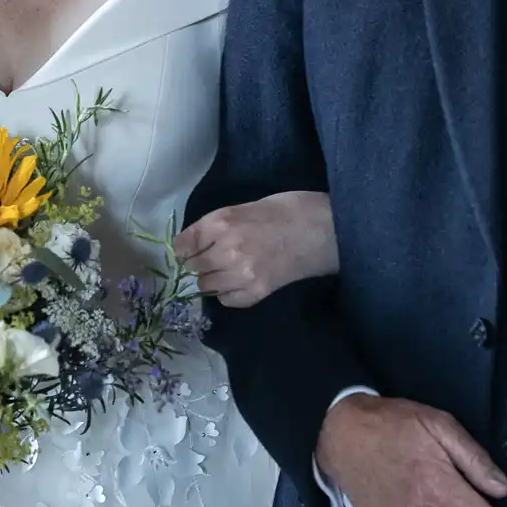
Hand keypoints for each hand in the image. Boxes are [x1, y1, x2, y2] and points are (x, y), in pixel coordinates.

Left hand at [175, 191, 337, 306]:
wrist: (324, 230)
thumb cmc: (286, 209)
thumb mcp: (244, 206)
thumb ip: (217, 225)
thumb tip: (192, 243)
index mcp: (223, 222)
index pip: (184, 243)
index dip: (183, 247)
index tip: (186, 248)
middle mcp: (227, 249)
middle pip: (193, 266)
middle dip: (197, 262)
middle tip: (210, 256)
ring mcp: (243, 274)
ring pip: (206, 285)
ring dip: (211, 278)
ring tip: (227, 268)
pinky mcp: (257, 292)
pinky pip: (227, 299)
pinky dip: (228, 292)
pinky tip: (239, 280)